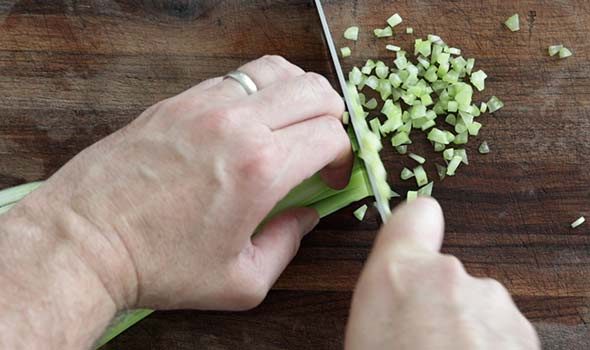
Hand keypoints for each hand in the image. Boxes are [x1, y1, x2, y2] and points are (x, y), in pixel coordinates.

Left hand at [17, 55, 351, 310]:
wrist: (85, 241)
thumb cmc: (159, 265)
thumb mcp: (241, 281)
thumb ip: (288, 245)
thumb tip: (305, 217)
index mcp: (261, 169)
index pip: (331, 135)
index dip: (343, 156)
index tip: (331, 176)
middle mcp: (237, 125)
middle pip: (314, 90)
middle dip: (332, 117)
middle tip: (321, 144)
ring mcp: (204, 105)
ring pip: (276, 70)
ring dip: (296, 94)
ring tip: (290, 123)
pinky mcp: (177, 101)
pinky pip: (234, 78)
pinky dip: (255, 92)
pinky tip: (246, 121)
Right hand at [345, 199, 539, 349]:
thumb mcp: (365, 335)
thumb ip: (386, 300)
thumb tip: (394, 303)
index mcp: (397, 274)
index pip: (416, 215)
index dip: (415, 228)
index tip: (415, 242)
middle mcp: (449, 276)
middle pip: (446, 274)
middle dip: (439, 303)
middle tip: (421, 343)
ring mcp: (492, 302)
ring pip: (477, 305)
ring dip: (468, 329)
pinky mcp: (524, 330)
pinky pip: (502, 331)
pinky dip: (493, 348)